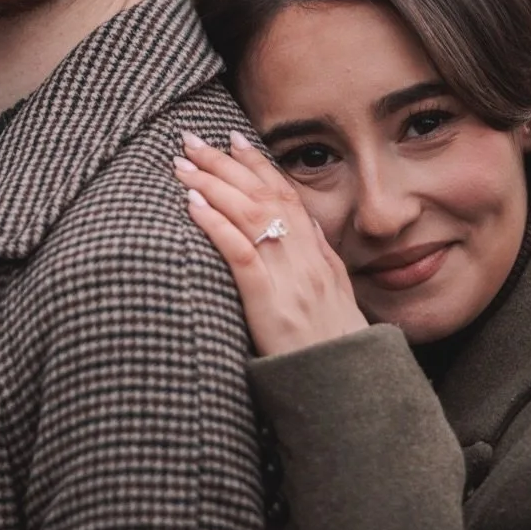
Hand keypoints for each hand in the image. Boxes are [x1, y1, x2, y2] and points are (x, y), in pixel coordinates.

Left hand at [174, 130, 366, 357]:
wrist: (348, 390)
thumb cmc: (337, 346)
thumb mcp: (339, 294)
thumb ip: (322, 256)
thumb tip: (308, 224)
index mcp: (318, 255)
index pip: (286, 195)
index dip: (259, 164)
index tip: (233, 139)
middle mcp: (305, 259)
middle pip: (262, 196)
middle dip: (224, 164)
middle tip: (191, 140)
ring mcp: (289, 279)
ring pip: (250, 216)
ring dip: (212, 184)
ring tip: (182, 166)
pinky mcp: (269, 305)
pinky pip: (241, 255)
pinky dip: (217, 224)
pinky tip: (194, 205)